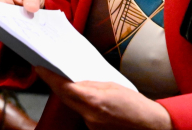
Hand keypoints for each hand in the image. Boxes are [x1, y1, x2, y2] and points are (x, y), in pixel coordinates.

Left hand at [35, 68, 171, 129]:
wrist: (151, 125)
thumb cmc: (135, 104)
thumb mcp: (112, 86)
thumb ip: (90, 83)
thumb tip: (73, 79)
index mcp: (94, 101)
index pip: (64, 88)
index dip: (49, 77)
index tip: (39, 68)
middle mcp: (89, 115)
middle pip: (65, 97)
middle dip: (54, 84)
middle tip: (46, 70)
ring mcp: (91, 124)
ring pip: (73, 105)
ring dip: (69, 94)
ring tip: (67, 80)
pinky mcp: (93, 129)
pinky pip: (81, 112)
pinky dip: (80, 103)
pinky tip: (84, 96)